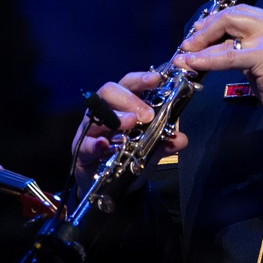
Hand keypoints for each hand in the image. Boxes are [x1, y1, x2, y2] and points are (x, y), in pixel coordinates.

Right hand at [71, 72, 189, 193]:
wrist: (109, 182)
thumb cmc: (128, 156)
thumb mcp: (151, 150)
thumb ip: (165, 143)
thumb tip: (181, 139)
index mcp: (121, 105)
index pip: (129, 84)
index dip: (141, 79)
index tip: (156, 79)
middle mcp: (104, 111)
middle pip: (109, 91)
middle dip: (129, 99)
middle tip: (147, 114)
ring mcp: (90, 129)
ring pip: (95, 114)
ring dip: (115, 117)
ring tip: (131, 123)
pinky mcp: (82, 149)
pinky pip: (85, 144)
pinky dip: (95, 144)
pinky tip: (104, 145)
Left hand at [173, 5, 262, 131]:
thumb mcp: (260, 64)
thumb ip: (242, 52)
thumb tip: (213, 50)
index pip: (240, 12)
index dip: (214, 21)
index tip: (197, 33)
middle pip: (231, 16)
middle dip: (204, 29)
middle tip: (187, 44)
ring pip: (227, 33)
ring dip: (201, 45)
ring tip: (183, 55)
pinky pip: (228, 56)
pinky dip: (207, 60)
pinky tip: (193, 64)